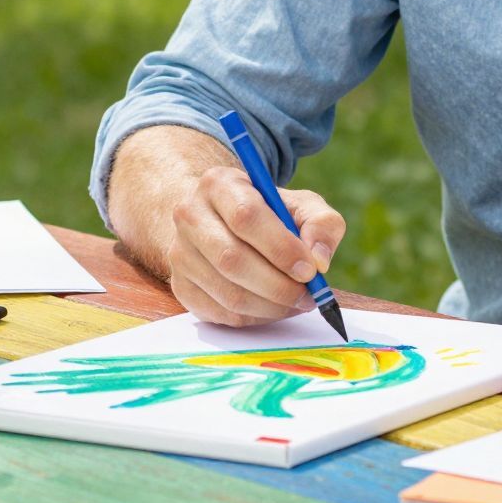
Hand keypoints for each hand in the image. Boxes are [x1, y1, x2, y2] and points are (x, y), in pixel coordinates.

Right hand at [164, 164, 346, 326]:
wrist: (223, 223)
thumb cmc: (270, 214)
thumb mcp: (301, 205)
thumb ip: (321, 224)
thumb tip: (319, 260)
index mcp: (219, 184)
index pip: (245, 216)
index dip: (280, 247)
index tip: (309, 270)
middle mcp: (190, 216)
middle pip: (232, 259)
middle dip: (278, 285)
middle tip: (307, 295)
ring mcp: (180, 253)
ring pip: (227, 292)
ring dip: (270, 306)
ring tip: (296, 302)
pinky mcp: (181, 286)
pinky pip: (220, 313)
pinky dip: (254, 318)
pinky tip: (274, 308)